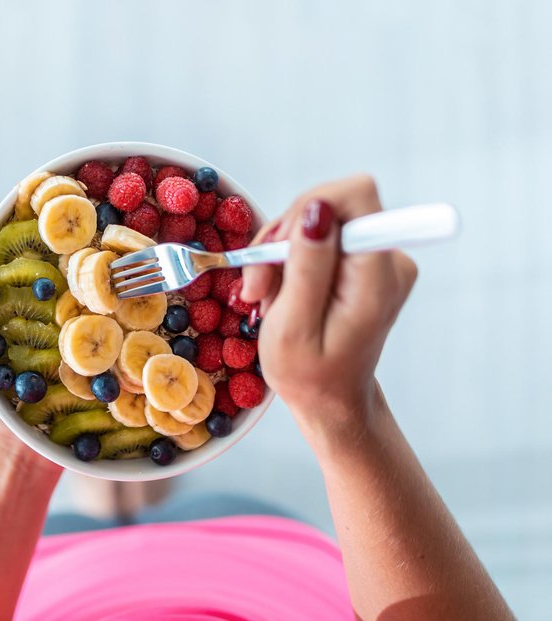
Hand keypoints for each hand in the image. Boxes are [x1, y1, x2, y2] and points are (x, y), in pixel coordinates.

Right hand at [241, 175, 416, 437]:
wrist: (332, 399)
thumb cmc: (309, 374)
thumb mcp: (292, 327)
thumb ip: (307, 266)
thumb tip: (318, 210)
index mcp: (378, 276)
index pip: (355, 194)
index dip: (306, 209)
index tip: (275, 252)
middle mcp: (389, 258)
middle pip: (331, 204)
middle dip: (284, 237)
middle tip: (258, 286)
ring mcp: (379, 258)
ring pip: (319, 218)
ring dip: (281, 251)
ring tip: (267, 295)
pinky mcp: (364, 260)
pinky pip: (321, 235)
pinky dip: (291, 258)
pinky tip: (282, 292)